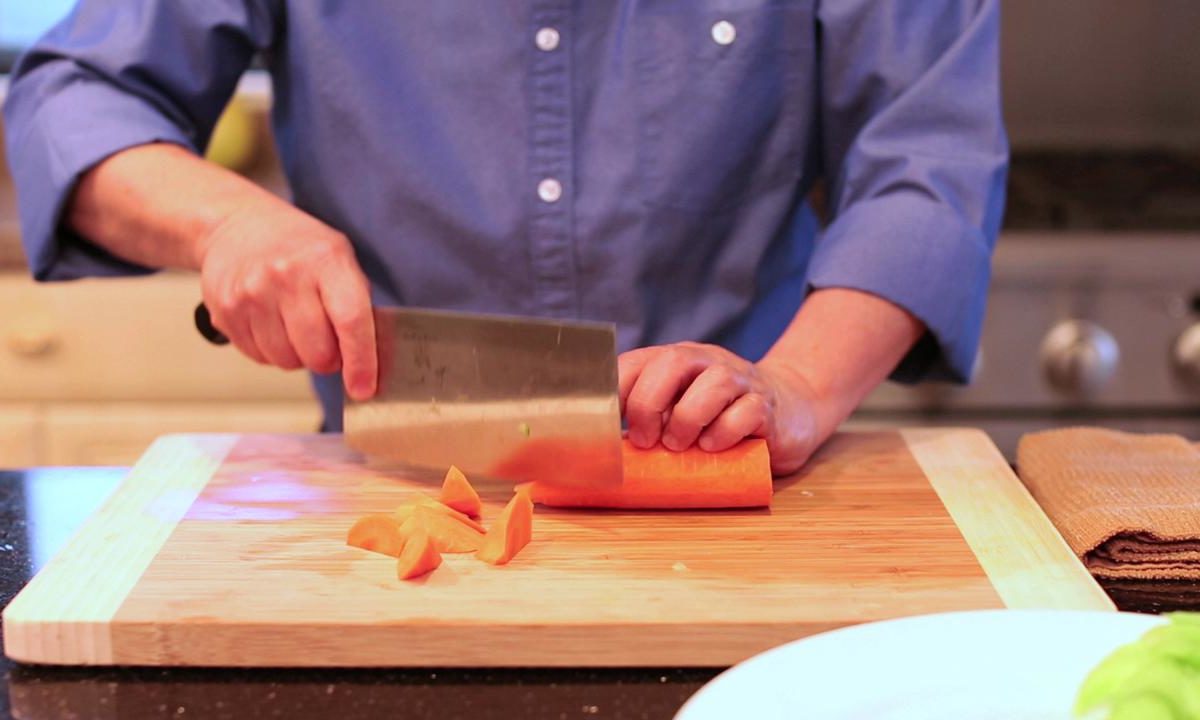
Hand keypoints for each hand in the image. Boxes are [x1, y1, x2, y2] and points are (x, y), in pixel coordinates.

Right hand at [197, 199, 376, 400]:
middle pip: (317, 352)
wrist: (238, 225)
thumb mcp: (339, 259)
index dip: (360, 362)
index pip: (351, 320)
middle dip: (328, 359)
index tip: (363, 389)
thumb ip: (356, 306)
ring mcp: (252, 293)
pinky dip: (272, 351)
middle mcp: (287, 276)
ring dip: (298, 356)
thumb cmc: (300, 248)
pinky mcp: (226, 310)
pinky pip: (259, 357)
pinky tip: (271, 323)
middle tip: (327, 341)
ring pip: (287, 361)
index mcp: (326, 260)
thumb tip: (370, 362)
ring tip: (295, 326)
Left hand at [619, 342, 829, 474]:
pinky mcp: (766, 406)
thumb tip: (607, 449)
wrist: (788, 411)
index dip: (615, 390)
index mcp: (676, 361)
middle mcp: (706, 362)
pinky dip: (723, 433)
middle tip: (646, 440)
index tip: (607, 425)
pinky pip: (745, 413)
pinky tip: (713, 447)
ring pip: (712, 384)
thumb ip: (650, 420)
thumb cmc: (719, 418)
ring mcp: (739, 380)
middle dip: (649, 403)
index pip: (636, 361)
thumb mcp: (679, 412)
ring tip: (679, 446)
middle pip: (672, 362)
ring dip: (687, 420)